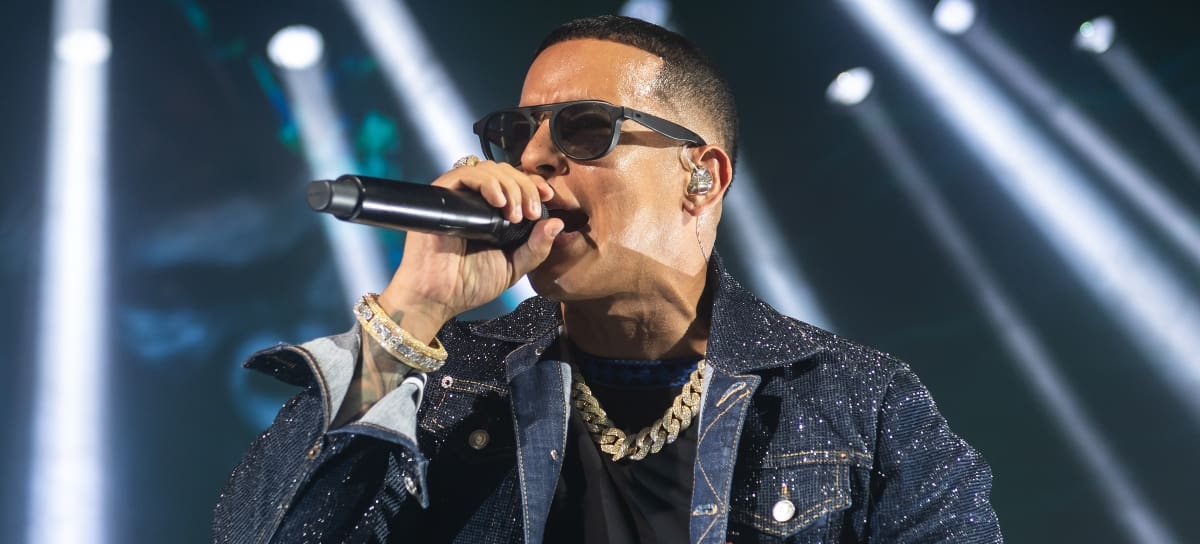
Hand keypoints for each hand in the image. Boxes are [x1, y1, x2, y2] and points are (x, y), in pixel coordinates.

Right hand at [376, 160, 560, 341]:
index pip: (515, 182)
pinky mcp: (442, 195)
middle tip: (532, 212)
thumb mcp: (514, 266)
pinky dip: (487, 183)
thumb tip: (557, 223)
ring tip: (516, 213)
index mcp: (492, 213)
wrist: (438, 297)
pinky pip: (465, 173)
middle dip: (525, 186)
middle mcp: (475, 200)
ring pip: (489, 169)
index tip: (548, 197)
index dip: (533, 184)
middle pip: (505, 171)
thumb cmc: (469, 284)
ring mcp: (458, 196)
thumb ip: (536, 247)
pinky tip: (500, 202)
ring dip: (510, 185)